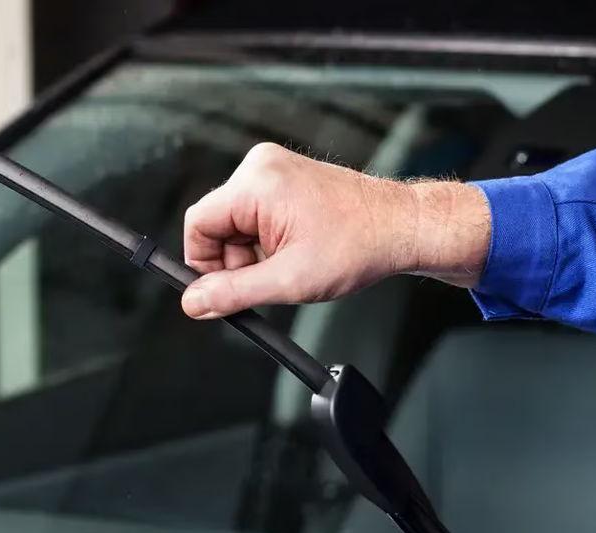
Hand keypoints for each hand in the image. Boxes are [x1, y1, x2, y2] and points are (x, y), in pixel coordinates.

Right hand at [180, 142, 490, 318]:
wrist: (401, 227)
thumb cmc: (359, 245)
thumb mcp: (288, 281)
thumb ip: (234, 293)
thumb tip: (195, 301)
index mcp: (256, 184)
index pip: (198, 224)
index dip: (205, 264)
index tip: (223, 289)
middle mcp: (261, 167)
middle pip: (217, 224)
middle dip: (236, 260)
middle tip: (269, 280)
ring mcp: (274, 169)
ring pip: (237, 223)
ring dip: (254, 252)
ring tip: (292, 264)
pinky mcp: (285, 177)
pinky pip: (256, 214)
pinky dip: (269, 240)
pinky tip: (297, 250)